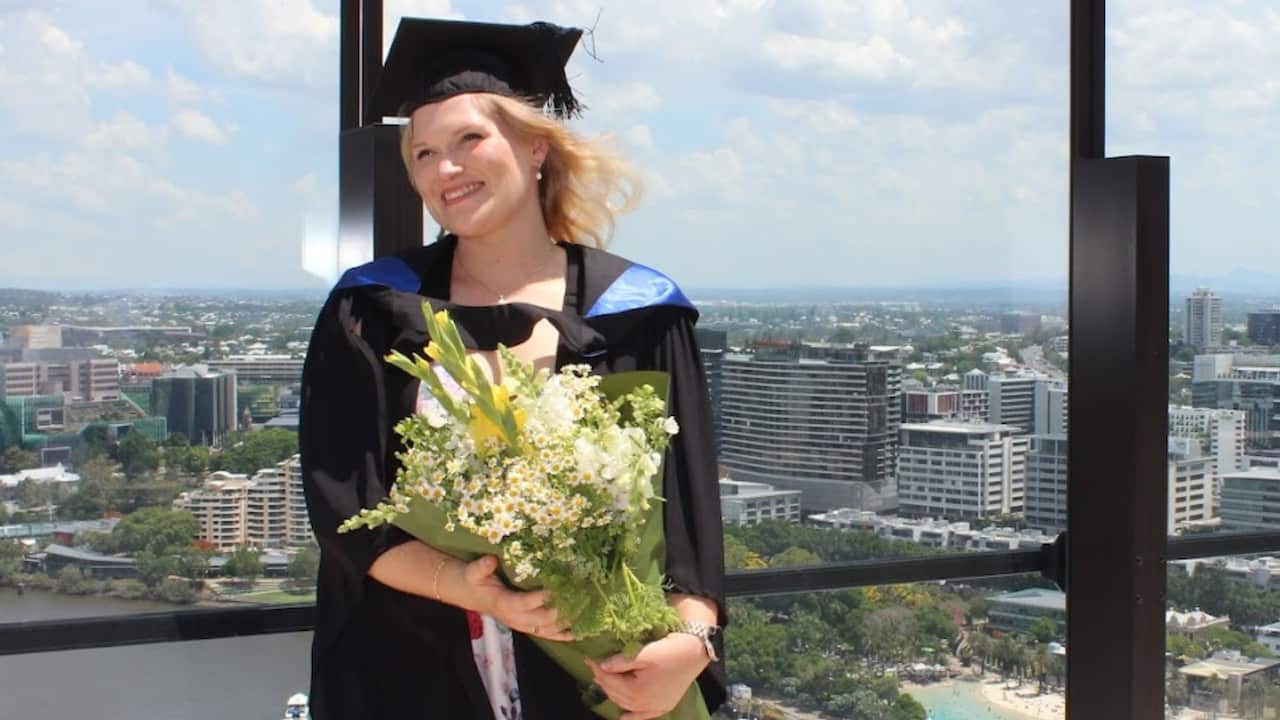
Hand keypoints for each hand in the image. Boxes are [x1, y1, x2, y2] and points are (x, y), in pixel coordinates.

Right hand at [459, 555, 572, 640]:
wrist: (473, 595)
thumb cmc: (476, 581)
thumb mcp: (473, 572)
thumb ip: (481, 568)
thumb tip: (491, 560)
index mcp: (504, 604)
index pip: (526, 602)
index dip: (542, 597)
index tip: (558, 588)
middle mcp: (516, 618)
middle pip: (542, 618)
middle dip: (562, 609)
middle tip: (581, 596)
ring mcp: (523, 624)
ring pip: (548, 629)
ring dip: (567, 621)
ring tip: (585, 609)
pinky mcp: (528, 626)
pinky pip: (547, 635)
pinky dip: (563, 635)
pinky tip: (578, 632)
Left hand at [585, 633, 709, 719]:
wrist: (695, 653)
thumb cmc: (670, 651)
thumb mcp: (644, 653)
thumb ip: (621, 662)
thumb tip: (602, 666)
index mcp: (637, 691)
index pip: (610, 681)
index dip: (598, 670)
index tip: (588, 659)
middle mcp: (644, 704)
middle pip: (616, 694)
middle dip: (604, 680)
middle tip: (595, 667)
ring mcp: (654, 707)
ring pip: (626, 704)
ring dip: (614, 693)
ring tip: (605, 680)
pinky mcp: (663, 706)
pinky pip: (642, 716)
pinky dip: (631, 716)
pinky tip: (623, 716)